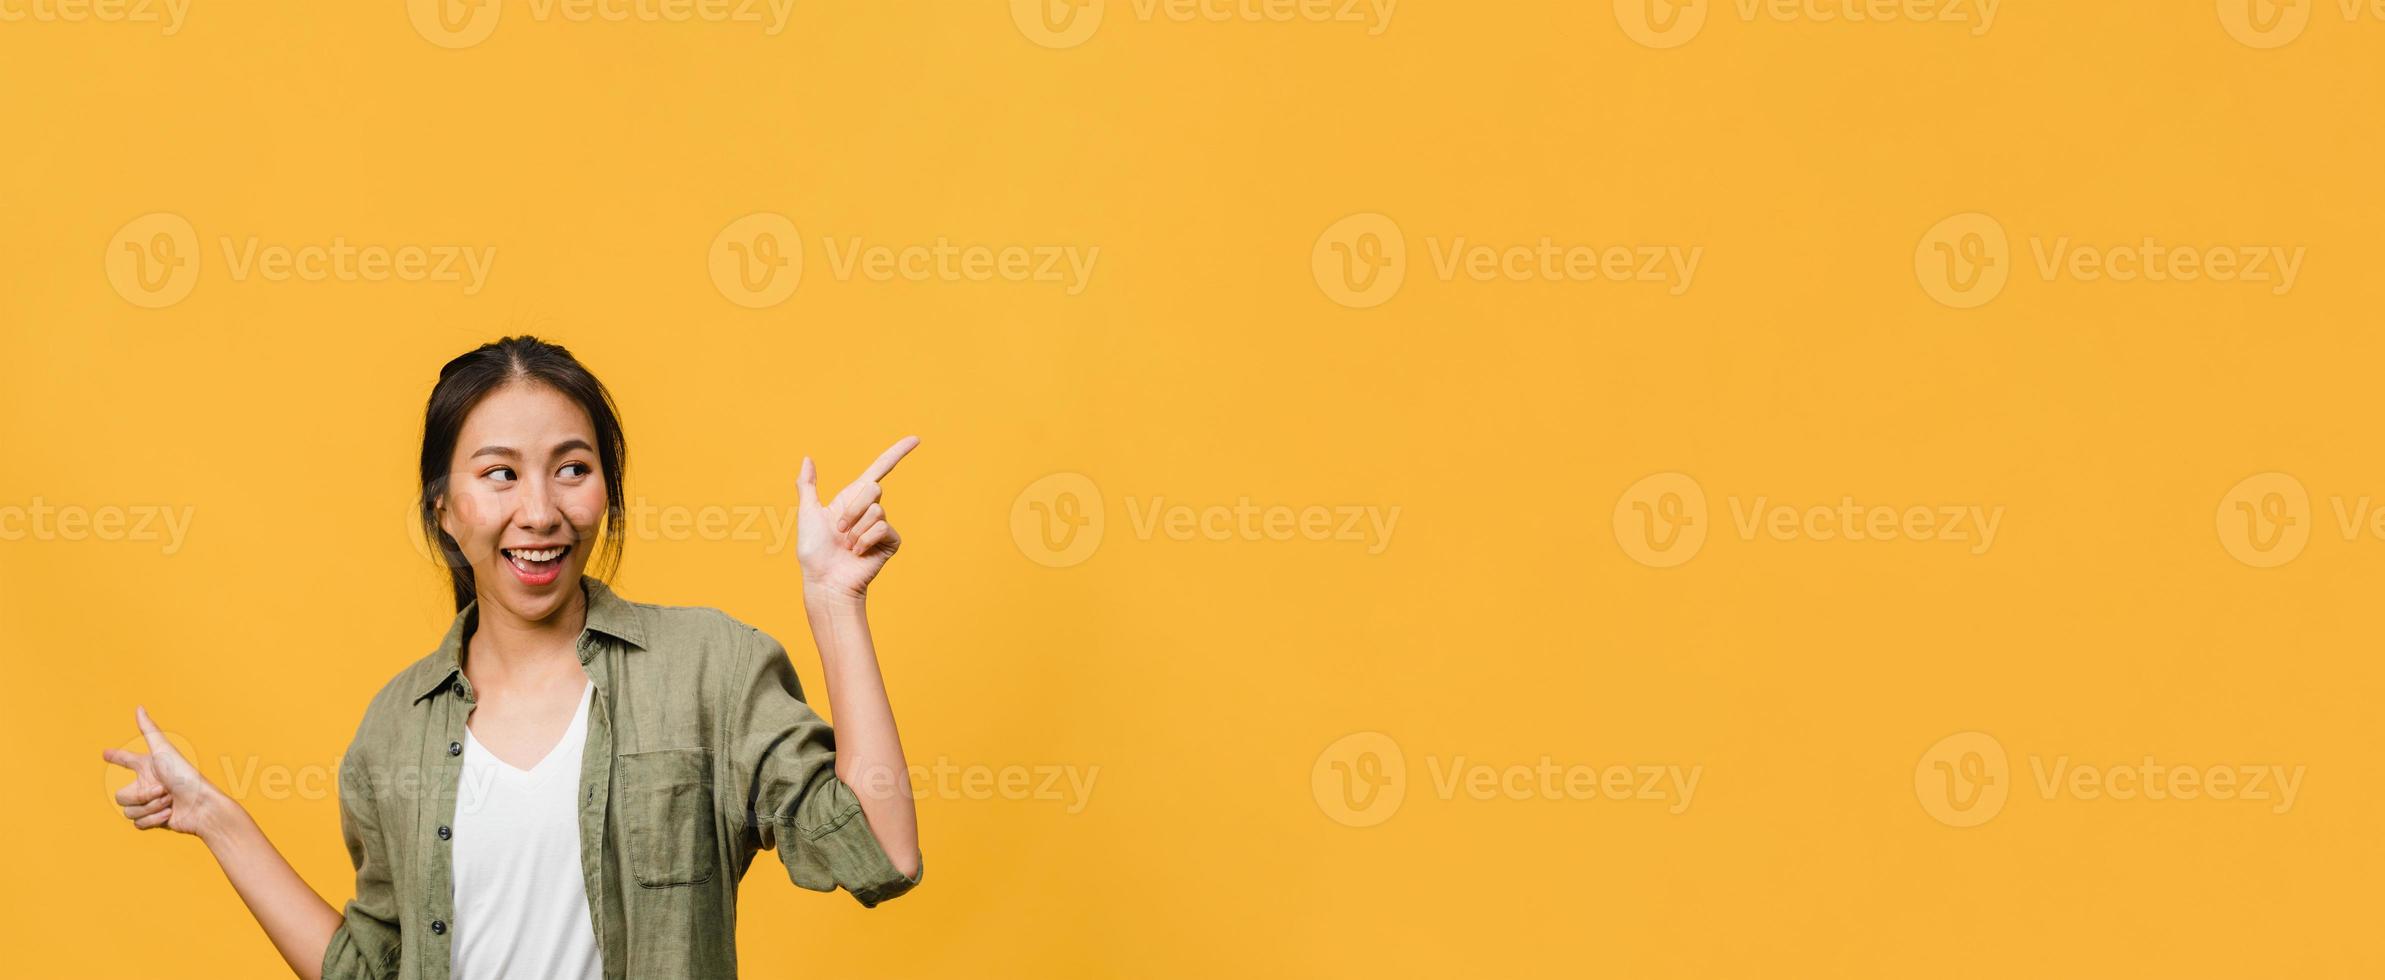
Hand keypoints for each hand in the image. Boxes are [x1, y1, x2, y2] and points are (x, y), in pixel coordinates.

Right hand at [100, 705, 221, 836]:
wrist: (201, 806)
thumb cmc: (185, 776)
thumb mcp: (164, 752)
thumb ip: (149, 731)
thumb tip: (139, 707)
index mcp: (148, 767)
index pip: (127, 760)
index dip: (116, 756)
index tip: (106, 753)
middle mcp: (147, 784)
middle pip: (121, 796)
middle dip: (141, 796)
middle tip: (163, 790)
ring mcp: (149, 803)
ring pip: (128, 811)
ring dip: (149, 807)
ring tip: (169, 801)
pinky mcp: (153, 820)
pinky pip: (137, 823)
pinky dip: (153, 819)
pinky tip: (169, 814)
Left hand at [796, 436, 919, 600]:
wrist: (825, 580)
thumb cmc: (814, 551)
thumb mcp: (808, 513)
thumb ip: (807, 485)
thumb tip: (807, 459)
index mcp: (852, 498)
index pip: (879, 469)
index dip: (897, 453)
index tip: (916, 439)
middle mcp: (869, 509)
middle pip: (873, 488)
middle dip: (852, 509)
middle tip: (839, 530)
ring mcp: (881, 526)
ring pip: (876, 510)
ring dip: (856, 530)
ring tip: (848, 546)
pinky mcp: (890, 542)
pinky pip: (883, 528)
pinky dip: (865, 540)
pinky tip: (858, 553)